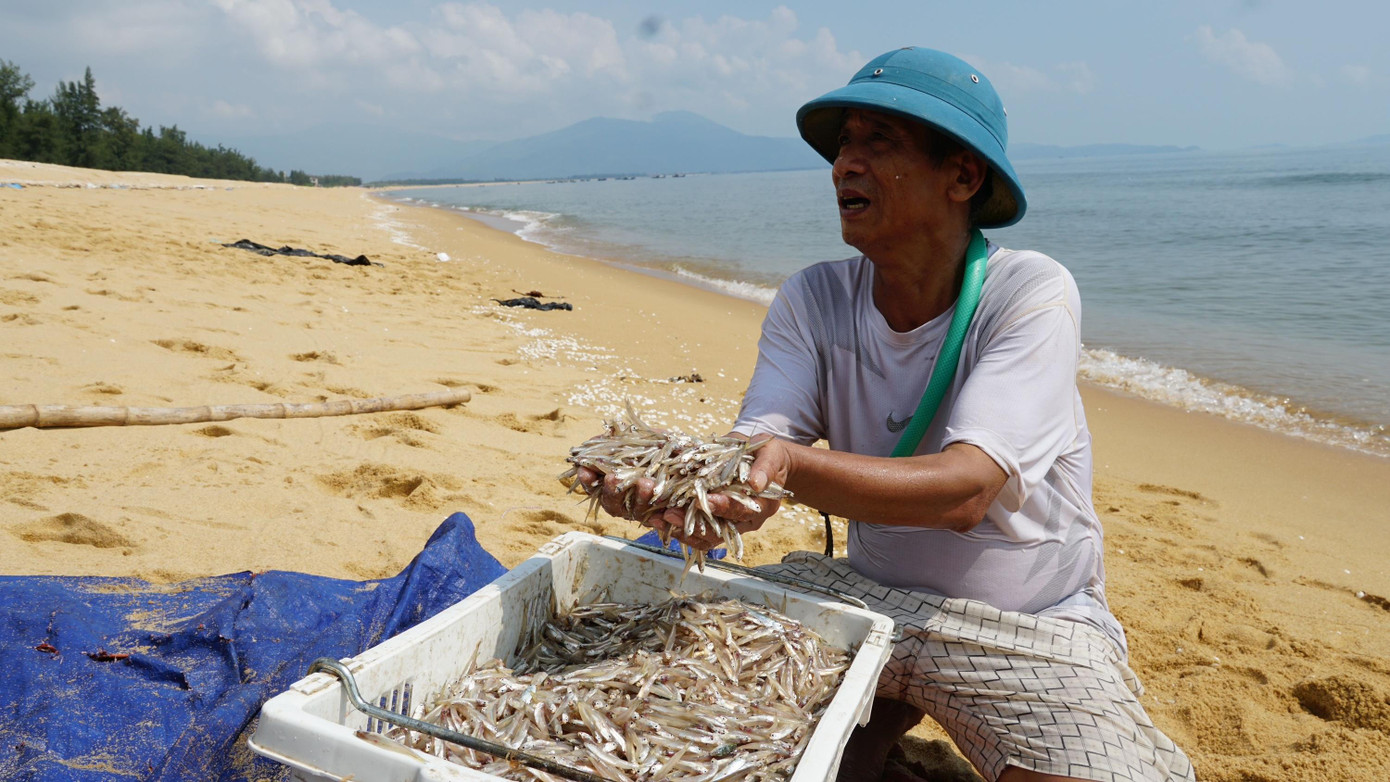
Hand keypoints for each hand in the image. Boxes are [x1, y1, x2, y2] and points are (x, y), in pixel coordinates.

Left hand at [644, 434, 792, 550]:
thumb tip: (755, 483)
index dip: (723, 507)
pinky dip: (676, 527)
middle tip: (669, 514)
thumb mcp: (771, 454)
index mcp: (762, 506)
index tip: (704, 500)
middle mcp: (745, 521)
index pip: (741, 512)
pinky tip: (657, 518)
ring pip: (704, 537)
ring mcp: (729, 524)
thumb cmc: (768, 456)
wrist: (766, 463)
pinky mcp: (715, 522)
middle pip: (718, 532)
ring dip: (679, 530)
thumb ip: (764, 468)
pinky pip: (696, 532)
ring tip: (656, 518)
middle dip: (693, 525)